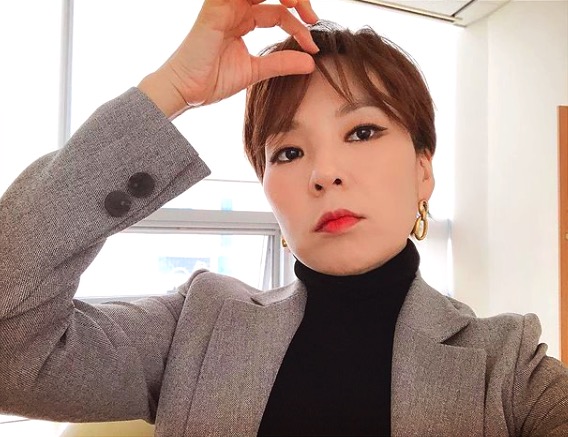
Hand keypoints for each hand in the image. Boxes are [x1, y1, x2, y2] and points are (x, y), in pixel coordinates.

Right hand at [139, 0, 318, 118]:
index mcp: (243, 20)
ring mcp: (225, 5)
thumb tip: (311, 63)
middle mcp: (235, 8)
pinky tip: (283, 4)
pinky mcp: (216, 7)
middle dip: (298, 1)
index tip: (312, 47)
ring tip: (303, 9)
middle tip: (313, 19)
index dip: (299, 27)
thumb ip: (282, 63)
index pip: (279, 12)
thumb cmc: (211, 80)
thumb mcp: (255, 71)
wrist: (187, 90)